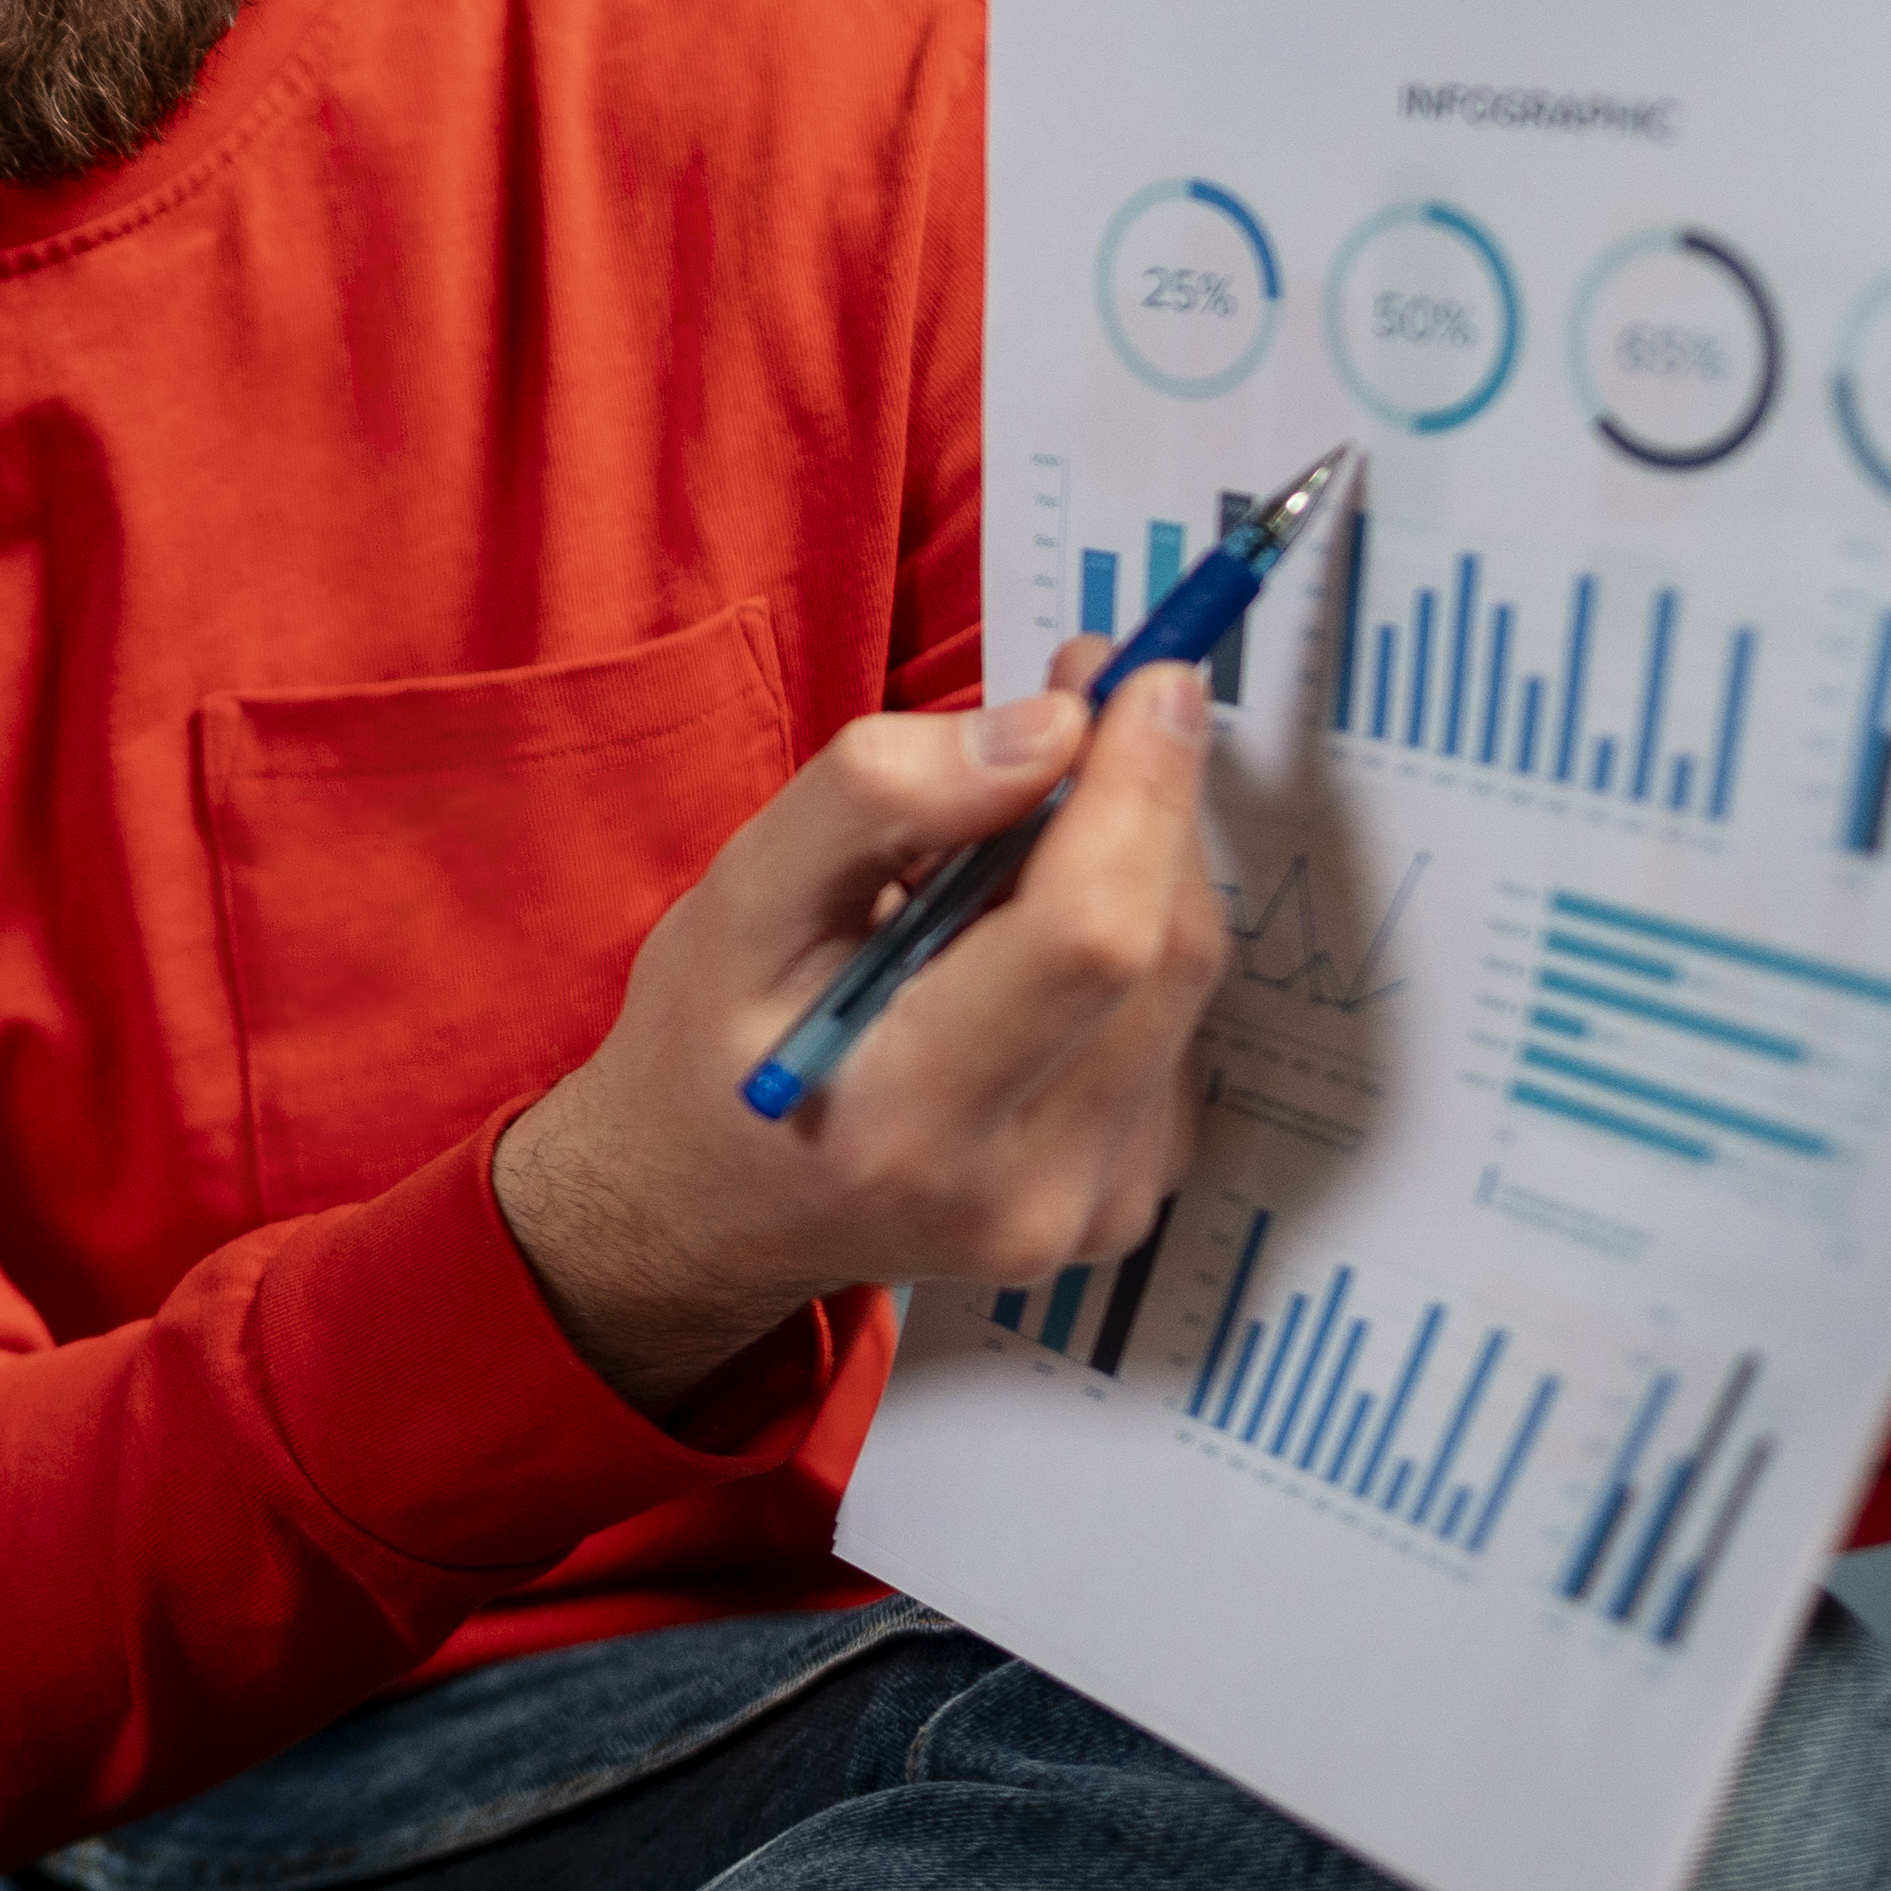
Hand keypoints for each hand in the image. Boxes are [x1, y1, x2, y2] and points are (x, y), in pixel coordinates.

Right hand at [493, 647, 1230, 1415]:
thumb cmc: (707, 1046)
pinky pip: (1173, 1033)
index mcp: (908, 1119)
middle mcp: (1024, 1190)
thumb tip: (1048, 732)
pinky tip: (1034, 942)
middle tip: (1089, 702)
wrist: (706, 1214)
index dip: (1138, 791)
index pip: (1088, 940)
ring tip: (1024, 833)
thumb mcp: (738, 902)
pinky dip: (1129, 949)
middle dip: (1148, 801)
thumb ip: (874, 801)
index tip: (1144, 675)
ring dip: (1139, 870)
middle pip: (1163, 955)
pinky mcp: (1128, 1203)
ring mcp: (1090, 1211)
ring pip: (1184, 987)